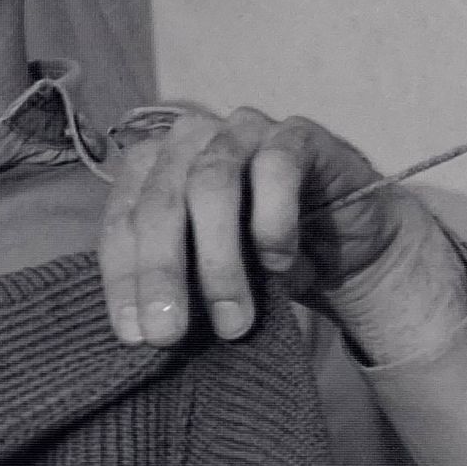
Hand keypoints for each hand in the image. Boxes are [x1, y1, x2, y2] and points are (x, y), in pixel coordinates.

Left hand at [97, 104, 438, 347]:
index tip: (135, 336)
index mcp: (150, 169)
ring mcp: (242, 129)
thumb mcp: (205, 279)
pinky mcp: (296, 134)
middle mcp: (188, 140)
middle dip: (161, 273)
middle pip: (160, 202)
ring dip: (218, 260)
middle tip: (170, 333)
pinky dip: (273, 221)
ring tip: (231, 321)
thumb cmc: (258, 260)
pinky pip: (277, 166)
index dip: (124, 280)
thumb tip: (141, 331)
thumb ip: (172, 289)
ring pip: (212, 183)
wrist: (344, 246)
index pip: (122, 222)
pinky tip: (278, 263)